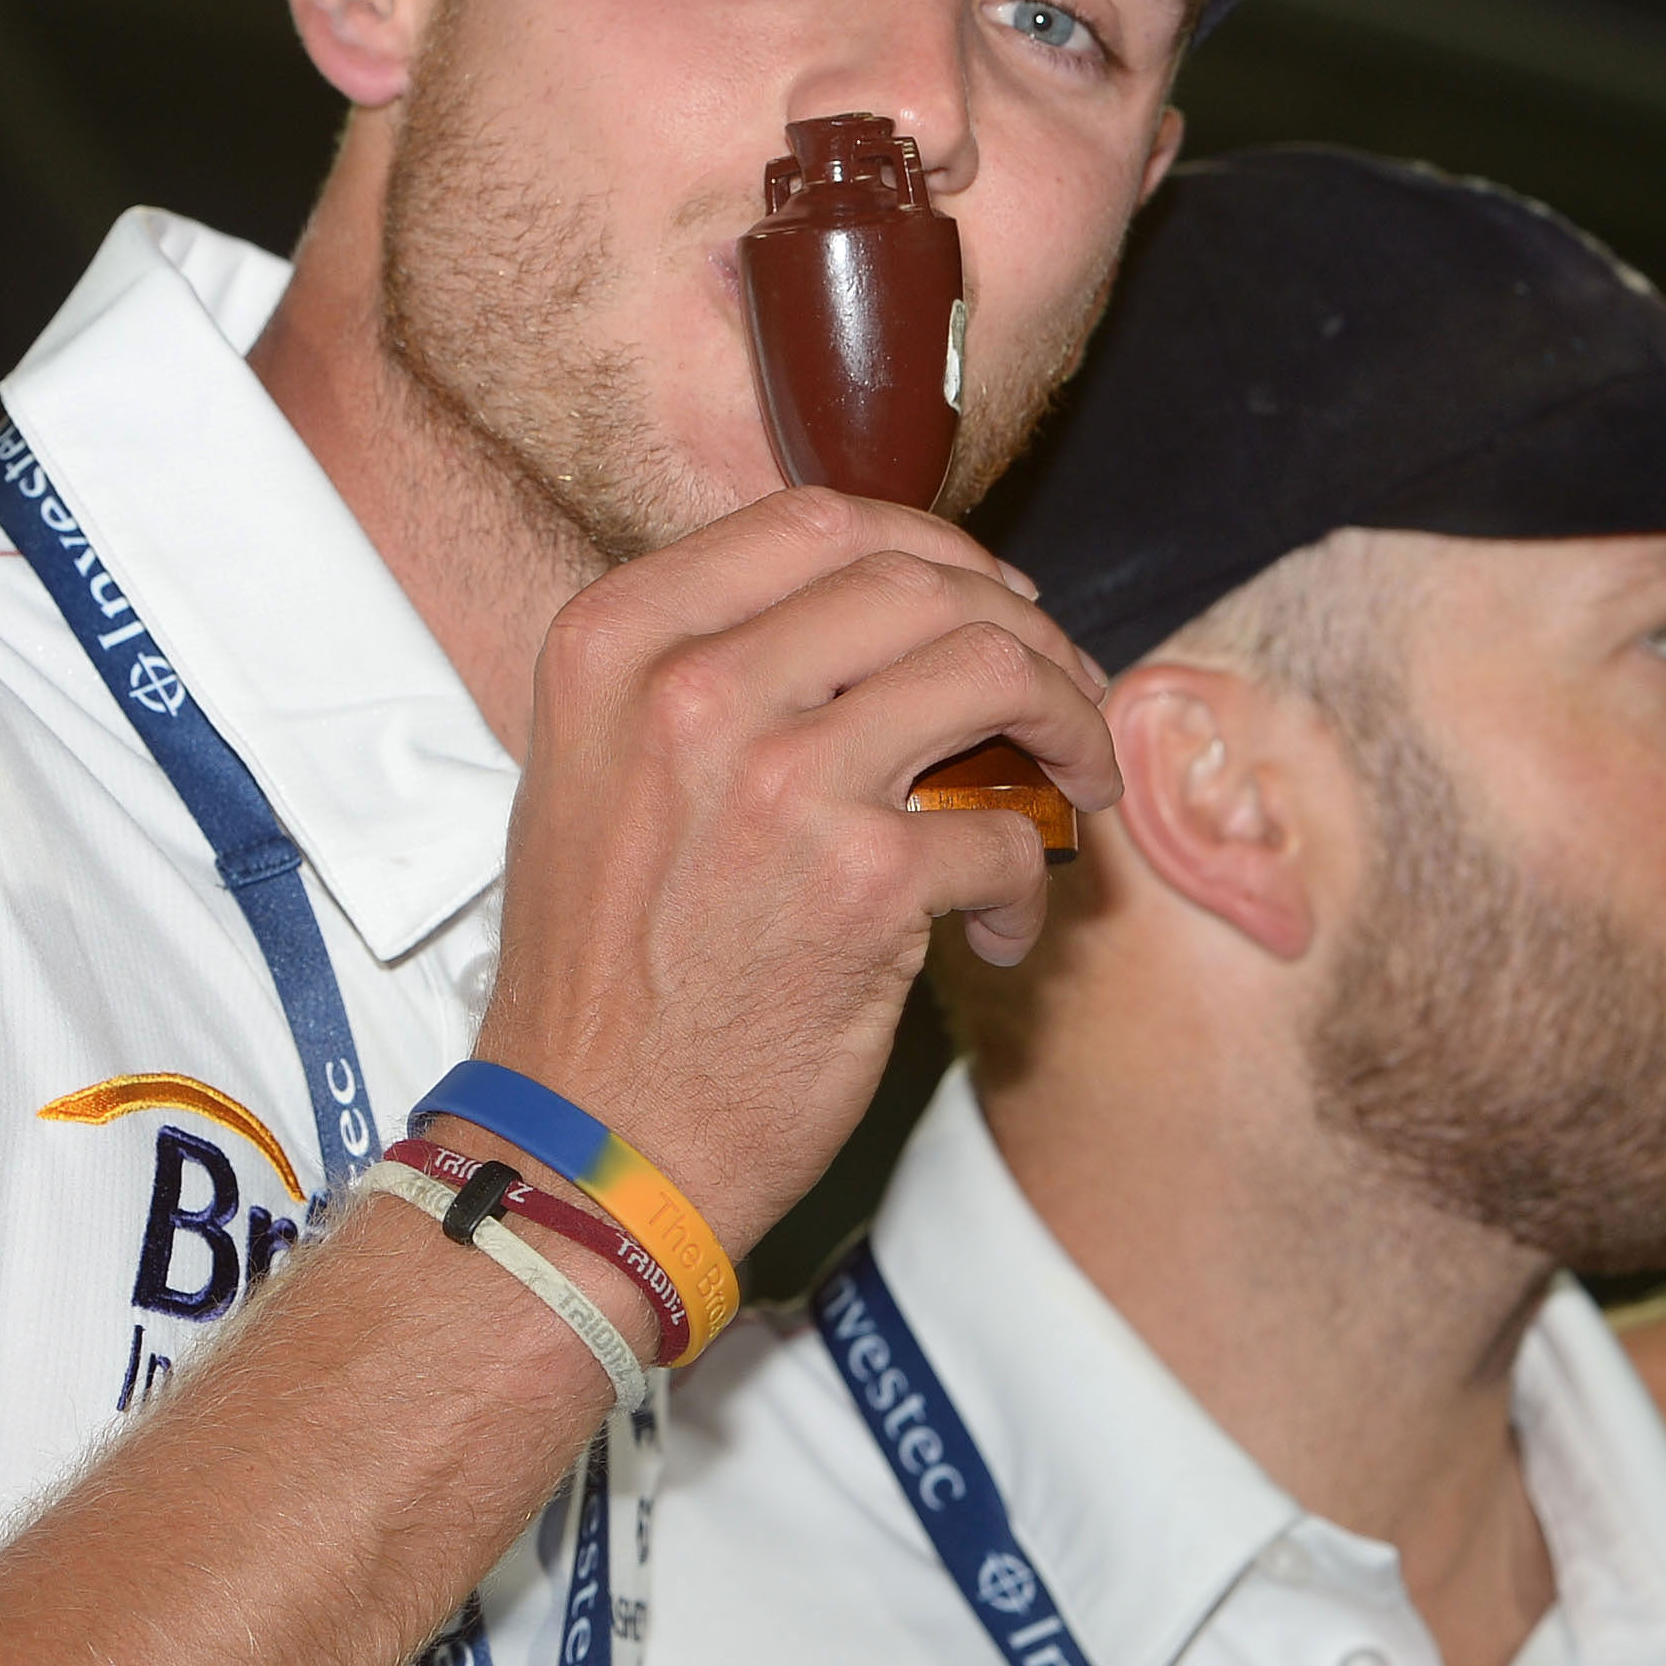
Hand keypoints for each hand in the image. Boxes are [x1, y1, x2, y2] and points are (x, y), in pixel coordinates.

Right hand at [477, 486, 1118, 1253]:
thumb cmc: (605, 975)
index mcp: (616, 645)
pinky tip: (1003, 929)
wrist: (589, 1145)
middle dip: (1022, 626)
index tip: (984, 599)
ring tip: (1076, 782)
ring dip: (1068, 720)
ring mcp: (780, 780)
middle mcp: (690, 691)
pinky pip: (1007, 835)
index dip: (931, 548)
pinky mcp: (863, 884)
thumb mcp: (598, 771)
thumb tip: (879, 628)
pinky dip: (1033, 881)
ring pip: (993, 669)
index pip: (813, 520)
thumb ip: (703, 673)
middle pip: (918, 582)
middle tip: (1062, 690)